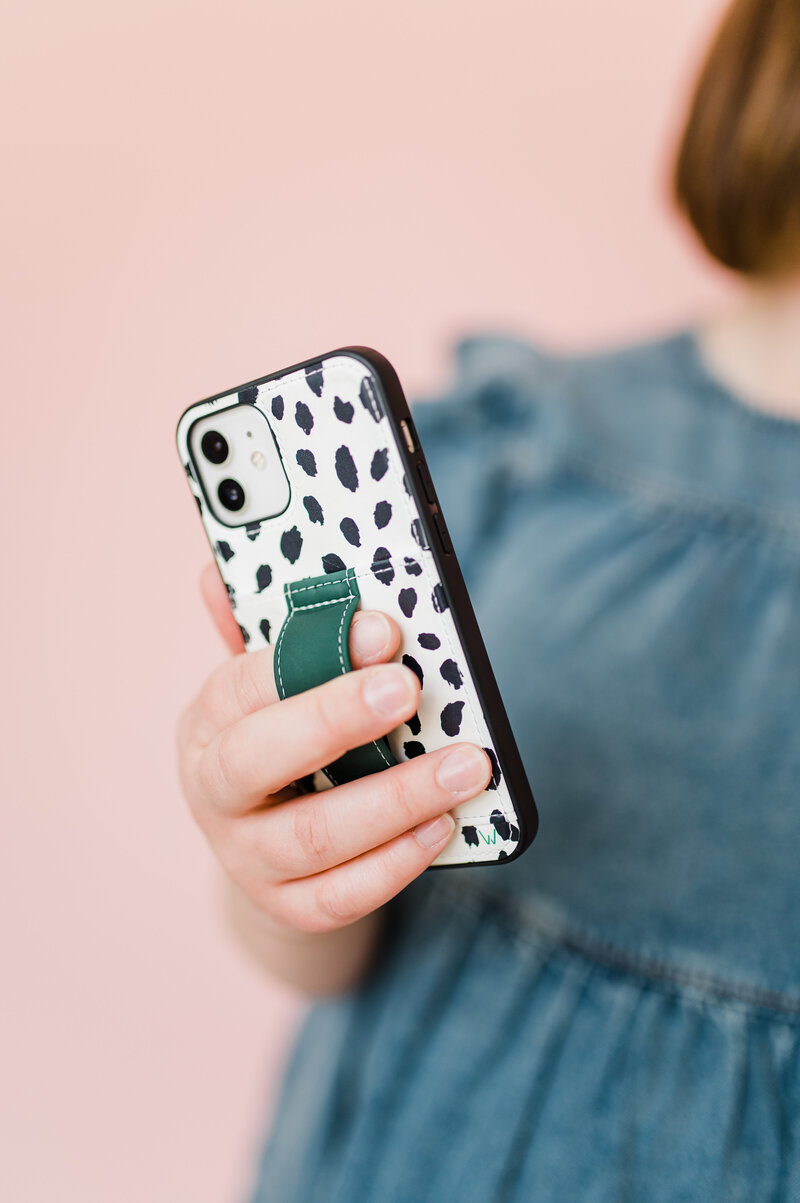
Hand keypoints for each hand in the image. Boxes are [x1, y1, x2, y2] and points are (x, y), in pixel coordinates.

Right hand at [176, 563, 491, 936]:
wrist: (266, 846)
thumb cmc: (281, 738)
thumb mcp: (269, 685)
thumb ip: (267, 631)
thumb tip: (223, 567)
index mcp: (208, 720)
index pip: (243, 682)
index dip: (311, 653)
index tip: (382, 629)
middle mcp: (213, 791)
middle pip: (257, 759)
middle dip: (336, 719)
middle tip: (411, 690)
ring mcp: (245, 857)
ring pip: (314, 835)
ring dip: (396, 799)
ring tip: (466, 766)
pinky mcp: (286, 907)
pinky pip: (340, 897)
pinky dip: (396, 863)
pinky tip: (444, 826)